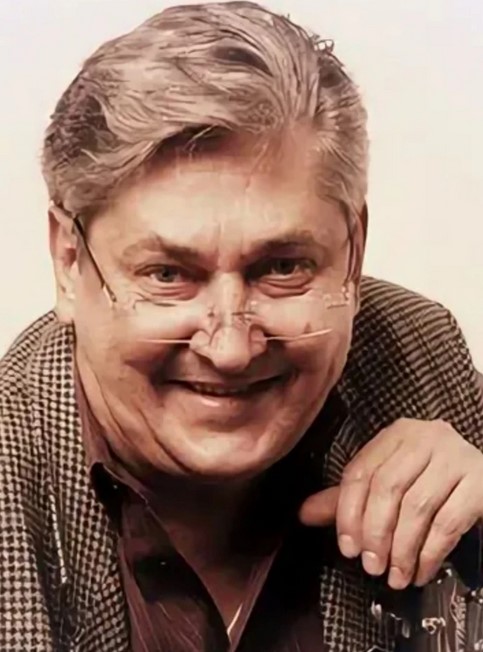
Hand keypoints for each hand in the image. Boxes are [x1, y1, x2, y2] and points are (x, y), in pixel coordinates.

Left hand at [299, 418, 482, 588]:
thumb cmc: (432, 481)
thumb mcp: (390, 483)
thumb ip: (349, 498)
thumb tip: (303, 513)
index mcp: (397, 434)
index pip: (360, 471)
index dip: (348, 513)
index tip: (346, 548)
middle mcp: (426, 437)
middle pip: (387, 488)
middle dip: (374, 533)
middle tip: (370, 566)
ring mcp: (456, 456)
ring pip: (417, 507)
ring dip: (400, 549)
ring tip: (394, 575)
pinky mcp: (480, 481)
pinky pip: (448, 523)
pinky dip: (429, 553)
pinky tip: (419, 571)